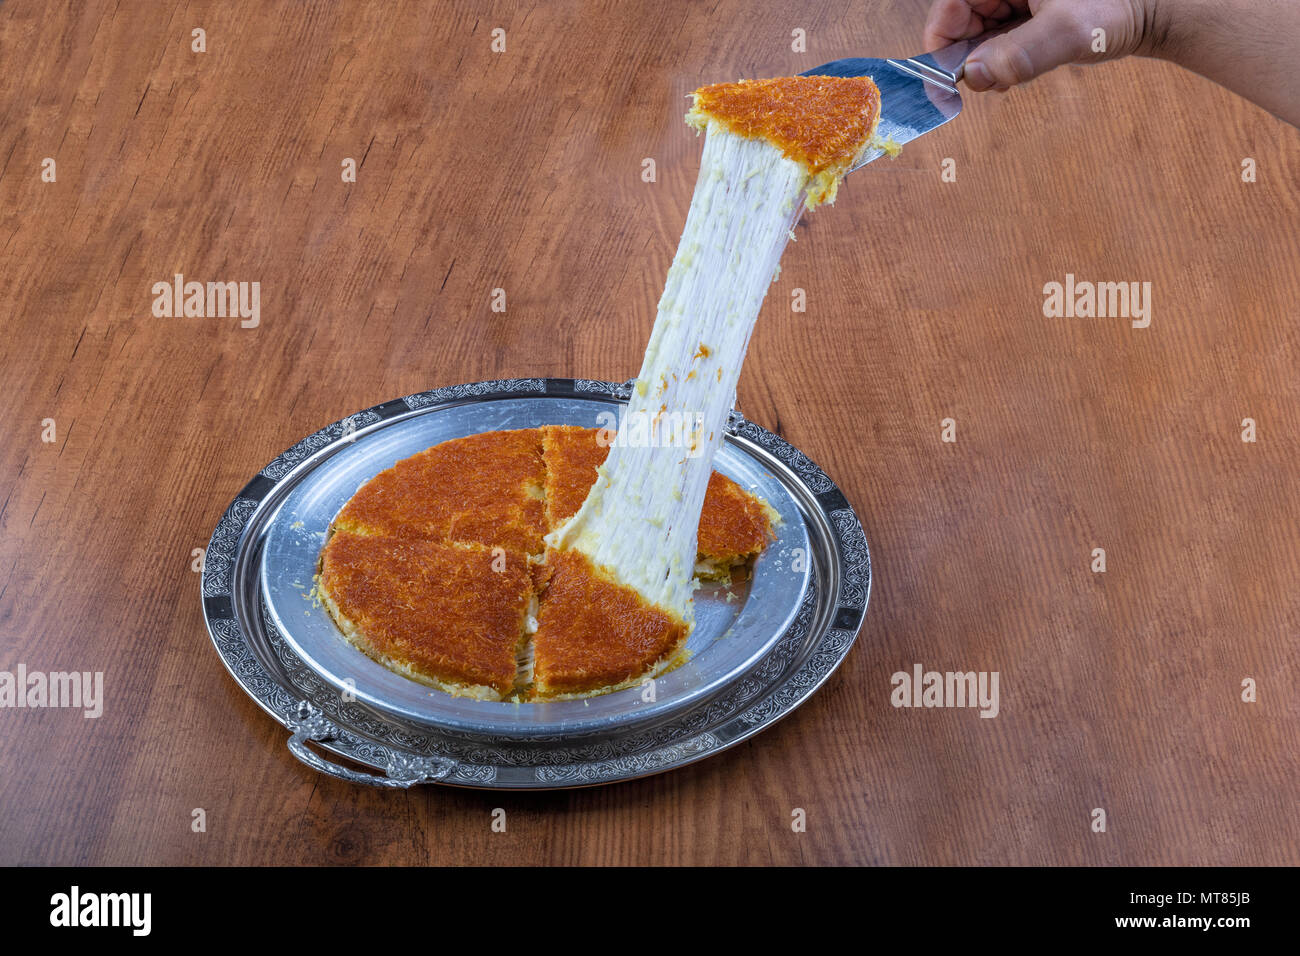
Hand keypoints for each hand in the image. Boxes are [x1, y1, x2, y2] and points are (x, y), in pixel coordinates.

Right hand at [923, 0, 1158, 91]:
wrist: (1153, 9)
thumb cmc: (1116, 6)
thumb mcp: (1067, 31)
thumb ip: (1020, 53)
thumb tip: (974, 76)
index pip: (949, 4)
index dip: (941, 41)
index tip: (948, 77)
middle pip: (960, 19)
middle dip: (968, 55)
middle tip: (987, 83)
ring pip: (978, 32)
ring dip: (986, 61)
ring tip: (1008, 78)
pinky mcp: (1026, 10)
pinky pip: (997, 37)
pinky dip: (1000, 59)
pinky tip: (1015, 72)